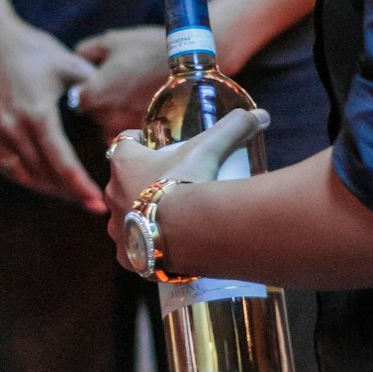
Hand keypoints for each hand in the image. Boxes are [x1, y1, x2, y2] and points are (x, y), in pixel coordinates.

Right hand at [0, 15, 105, 210]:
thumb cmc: (30, 48)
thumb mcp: (68, 63)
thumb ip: (91, 87)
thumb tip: (112, 105)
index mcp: (37, 115)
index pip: (62, 163)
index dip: (80, 187)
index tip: (97, 204)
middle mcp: (12, 129)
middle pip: (43, 176)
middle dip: (69, 193)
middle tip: (91, 203)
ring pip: (21, 176)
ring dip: (46, 189)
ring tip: (69, 193)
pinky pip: (2, 165)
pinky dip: (23, 176)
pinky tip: (40, 178)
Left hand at [69, 25, 166, 137]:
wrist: (189, 63)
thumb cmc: (147, 49)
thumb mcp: (111, 41)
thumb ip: (86, 51)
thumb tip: (76, 59)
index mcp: (93, 95)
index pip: (75, 99)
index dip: (84, 88)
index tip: (96, 78)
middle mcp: (106, 117)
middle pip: (92, 115)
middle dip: (100, 102)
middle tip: (117, 84)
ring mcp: (126, 127)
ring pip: (109, 125)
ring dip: (115, 113)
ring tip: (131, 93)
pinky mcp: (145, 132)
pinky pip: (129, 130)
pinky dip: (131, 120)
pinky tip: (142, 103)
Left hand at [104, 108, 269, 268]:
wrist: (187, 232)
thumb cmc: (190, 182)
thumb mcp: (211, 149)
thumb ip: (233, 127)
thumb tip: (260, 115)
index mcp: (124, 163)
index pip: (124, 144)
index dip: (138, 144)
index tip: (155, 146)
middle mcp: (112, 193)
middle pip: (124, 181)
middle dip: (141, 181)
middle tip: (171, 183)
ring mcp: (117, 227)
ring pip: (125, 216)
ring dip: (142, 214)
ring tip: (170, 217)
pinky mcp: (126, 255)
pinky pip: (132, 249)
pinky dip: (146, 246)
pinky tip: (164, 245)